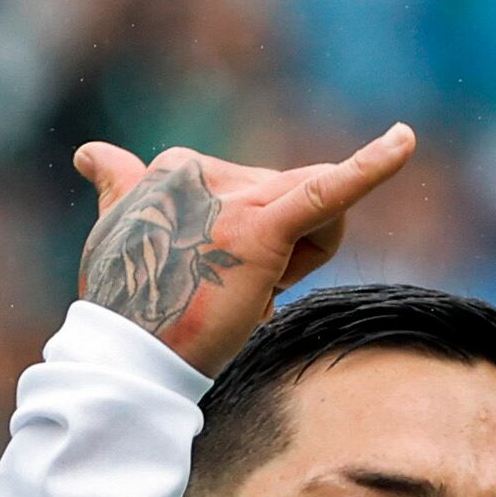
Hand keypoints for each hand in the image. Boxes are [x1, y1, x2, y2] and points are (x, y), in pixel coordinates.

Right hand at [71, 126, 417, 375]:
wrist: (128, 355)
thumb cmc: (130, 304)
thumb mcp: (120, 234)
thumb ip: (118, 185)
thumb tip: (89, 154)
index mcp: (175, 168)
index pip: (255, 192)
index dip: (254, 246)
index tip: (212, 277)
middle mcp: (202, 169)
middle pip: (290, 200)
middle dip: (283, 252)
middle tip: (232, 294)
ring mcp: (234, 196)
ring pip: (312, 208)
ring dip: (298, 259)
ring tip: (243, 291)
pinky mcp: (266, 226)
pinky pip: (331, 189)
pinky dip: (373, 166)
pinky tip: (406, 140)